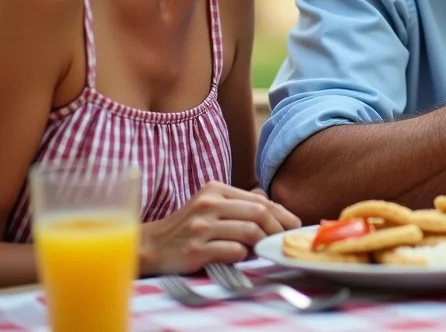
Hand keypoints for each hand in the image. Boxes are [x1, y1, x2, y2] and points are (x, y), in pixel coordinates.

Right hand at [139, 181, 300, 274]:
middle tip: (283, 240)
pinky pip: (233, 252)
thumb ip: (240, 202)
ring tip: (261, 249)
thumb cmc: (188, 226)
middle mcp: (208, 204)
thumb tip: (276, 207)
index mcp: (215, 189)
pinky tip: (240, 256)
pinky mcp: (196, 250)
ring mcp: (200, 227)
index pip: (259, 200)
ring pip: (250, 232)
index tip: (294, 225)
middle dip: (278, 229)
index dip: (282, 213)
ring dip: (262, 244)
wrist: (152, 246)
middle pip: (259, 213)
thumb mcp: (211, 204)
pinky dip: (244, 256)